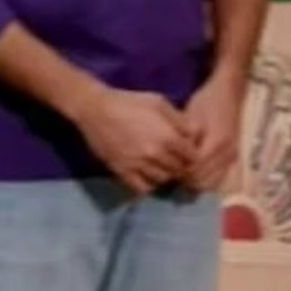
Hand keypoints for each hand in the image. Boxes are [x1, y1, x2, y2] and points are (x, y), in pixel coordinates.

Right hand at [70, 86, 199, 193]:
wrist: (96, 110)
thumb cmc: (130, 102)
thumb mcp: (160, 103)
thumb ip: (179, 120)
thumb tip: (194, 134)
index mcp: (166, 137)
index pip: (192, 156)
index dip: (194, 155)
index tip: (191, 150)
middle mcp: (154, 155)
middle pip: (179, 170)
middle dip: (183, 166)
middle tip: (180, 160)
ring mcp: (138, 165)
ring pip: (163, 180)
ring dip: (168, 175)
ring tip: (165, 166)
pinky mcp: (122, 172)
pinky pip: (142, 188)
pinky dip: (149, 185)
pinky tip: (149, 175)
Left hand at [180, 72, 245, 191]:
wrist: (228, 93)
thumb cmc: (206, 102)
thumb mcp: (191, 118)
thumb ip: (184, 140)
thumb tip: (174, 159)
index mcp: (216, 143)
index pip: (193, 169)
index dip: (178, 171)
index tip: (166, 167)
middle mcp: (226, 154)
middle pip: (202, 180)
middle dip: (185, 179)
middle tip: (171, 171)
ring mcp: (232, 157)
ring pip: (211, 183)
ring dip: (195, 182)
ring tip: (182, 173)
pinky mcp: (233, 157)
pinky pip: (218, 178)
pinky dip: (206, 179)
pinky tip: (195, 172)